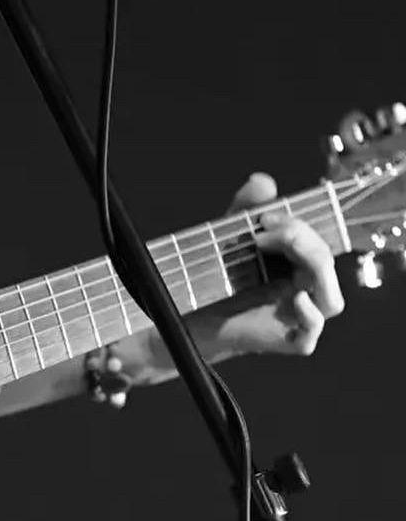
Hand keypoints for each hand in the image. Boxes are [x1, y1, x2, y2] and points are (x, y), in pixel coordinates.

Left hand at [184, 172, 344, 363]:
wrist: (188, 313)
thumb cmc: (215, 275)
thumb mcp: (229, 236)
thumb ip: (246, 209)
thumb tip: (264, 180)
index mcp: (298, 267)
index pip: (316, 243)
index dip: (298, 226)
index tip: (264, 217)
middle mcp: (305, 291)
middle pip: (324, 263)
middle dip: (299, 238)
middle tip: (261, 231)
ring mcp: (299, 318)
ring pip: (331, 299)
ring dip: (313, 269)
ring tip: (277, 248)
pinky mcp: (288, 340)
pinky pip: (312, 332)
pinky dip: (310, 315)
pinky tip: (296, 298)